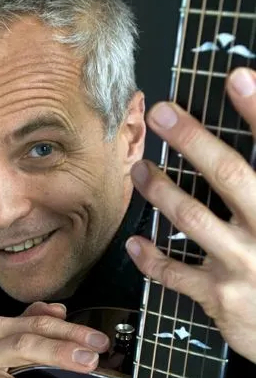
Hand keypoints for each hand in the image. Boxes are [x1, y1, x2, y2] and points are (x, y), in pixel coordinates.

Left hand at [126, 67, 255, 363]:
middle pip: (230, 177)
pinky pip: (175, 275)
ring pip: (192, 220)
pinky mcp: (220, 299)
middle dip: (194, 141)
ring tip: (138, 168)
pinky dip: (150, 259)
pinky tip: (133, 243)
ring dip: (161, 190)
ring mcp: (243, 268)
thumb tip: (250, 150)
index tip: (237, 79)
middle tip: (160, 114)